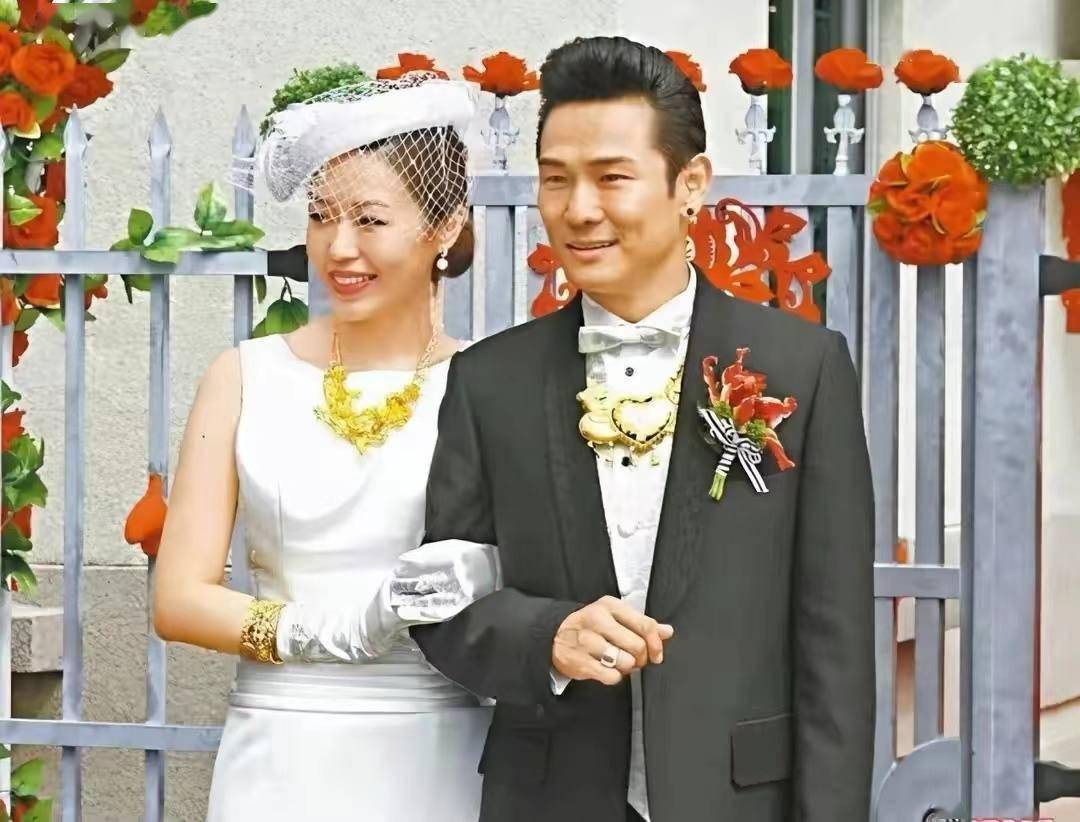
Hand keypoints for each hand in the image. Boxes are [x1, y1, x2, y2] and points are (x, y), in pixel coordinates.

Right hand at [551, 595, 673, 685]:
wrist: (556, 635)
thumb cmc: (591, 626)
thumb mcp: (615, 617)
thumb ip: (642, 623)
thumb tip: (667, 632)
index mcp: (610, 605)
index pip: (645, 624)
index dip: (656, 643)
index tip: (657, 654)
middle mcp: (597, 620)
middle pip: (637, 646)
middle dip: (641, 658)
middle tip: (636, 659)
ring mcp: (587, 641)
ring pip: (625, 662)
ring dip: (627, 667)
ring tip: (619, 662)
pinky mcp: (580, 662)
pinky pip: (611, 677)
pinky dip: (614, 677)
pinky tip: (607, 669)